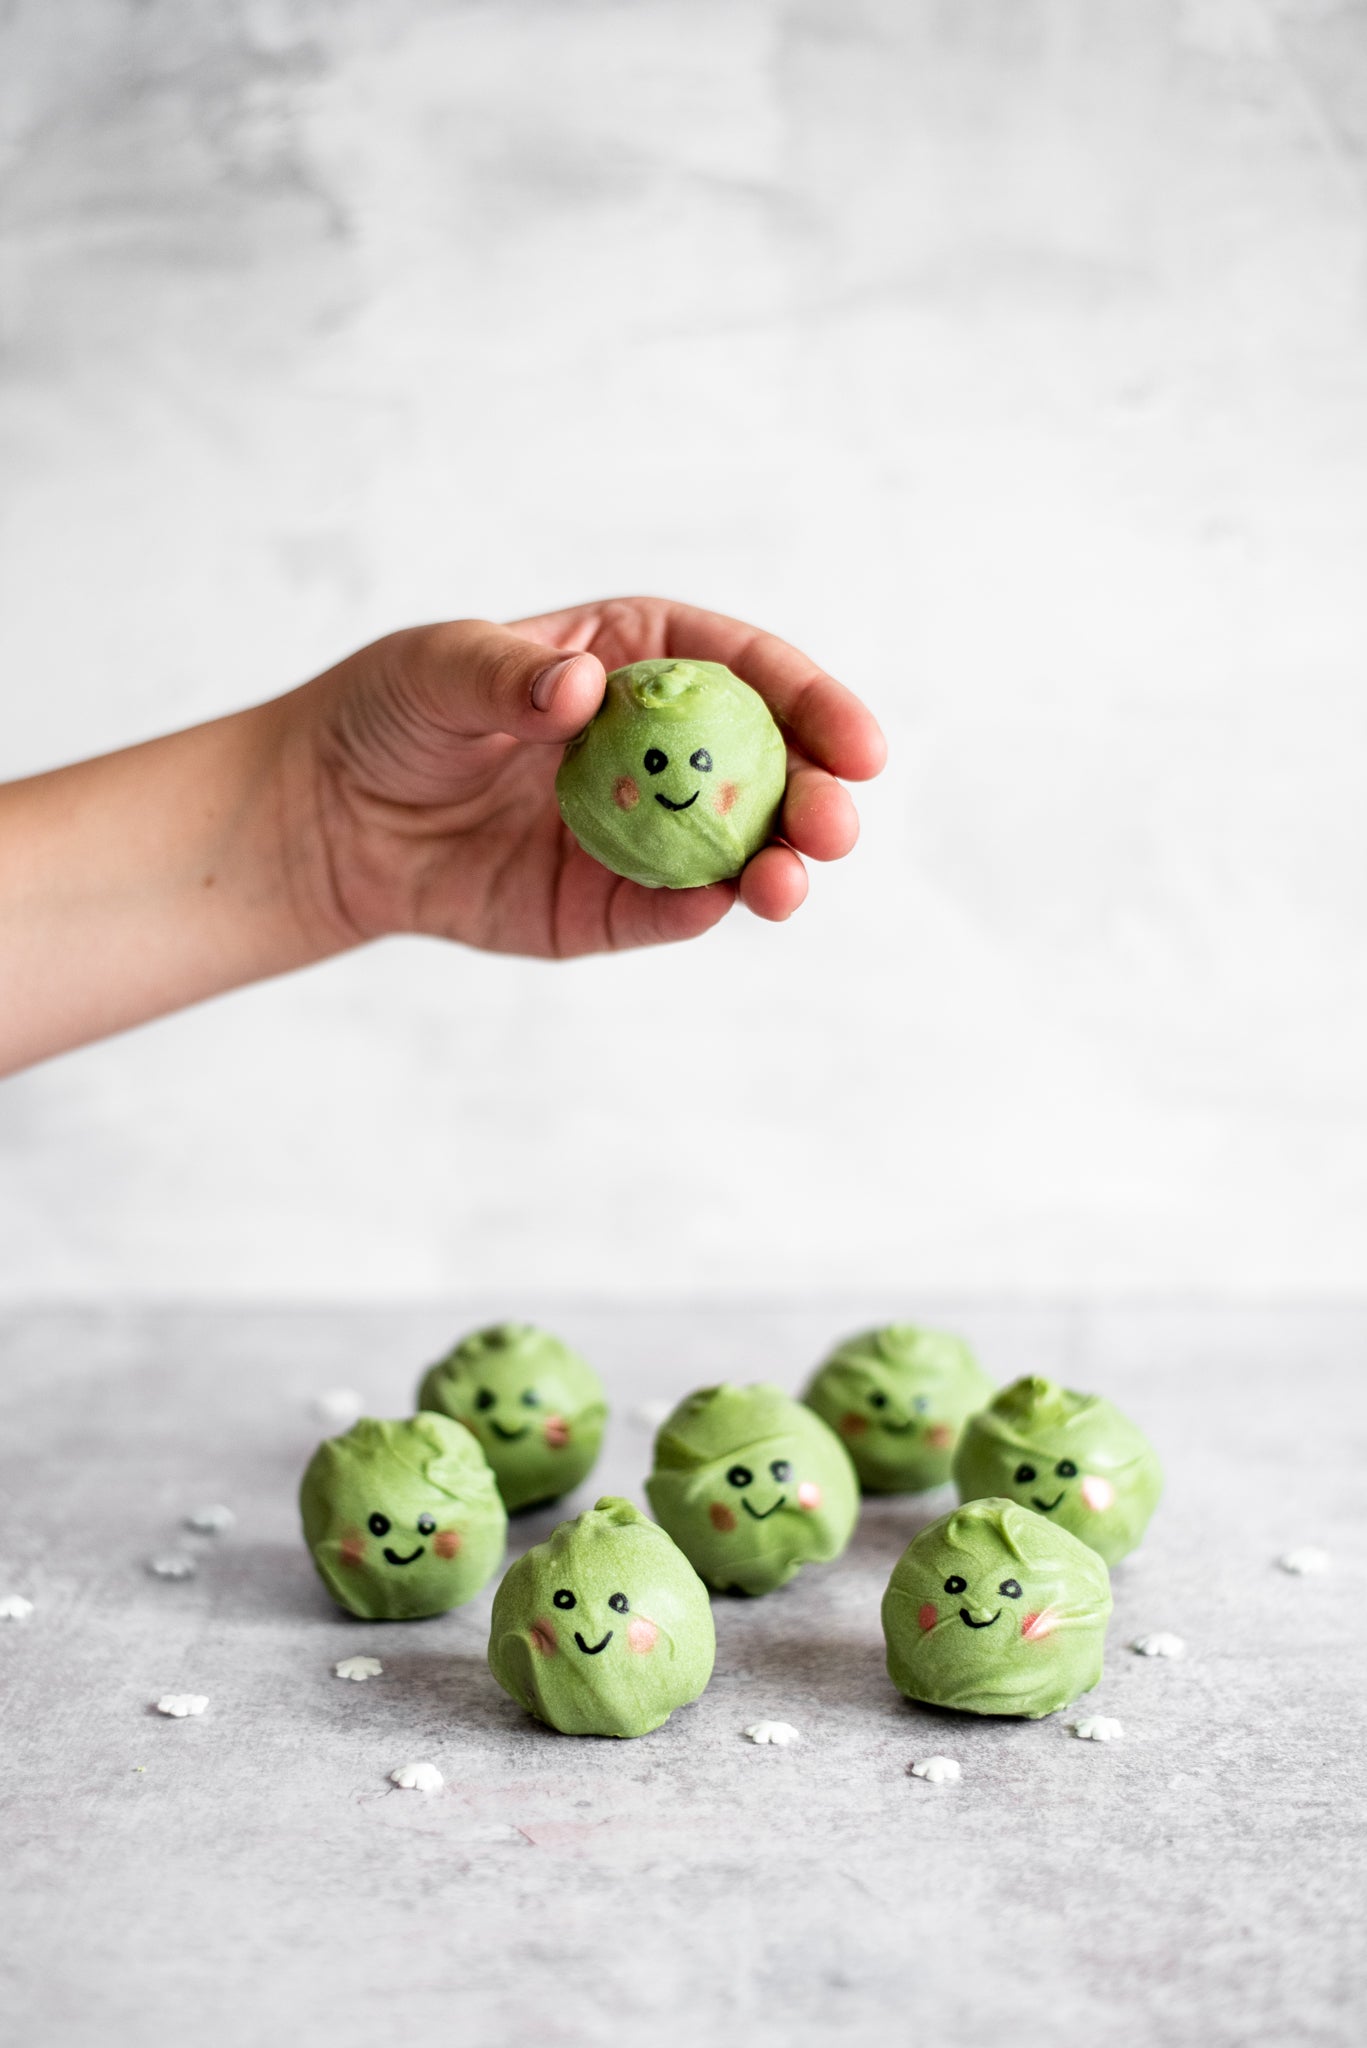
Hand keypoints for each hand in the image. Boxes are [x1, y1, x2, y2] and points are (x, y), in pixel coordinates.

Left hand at [295, 595, 886, 958]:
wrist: (327, 818)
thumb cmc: (389, 715)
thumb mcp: (435, 670)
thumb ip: (506, 676)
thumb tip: (581, 689)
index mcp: (638, 661)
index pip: (746, 672)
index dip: (814, 703)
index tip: (861, 745)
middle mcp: (659, 747)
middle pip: (766, 768)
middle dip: (818, 796)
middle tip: (837, 824)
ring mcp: (640, 831)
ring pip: (735, 850)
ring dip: (777, 866)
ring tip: (788, 883)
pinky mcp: (606, 905)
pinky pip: (667, 912)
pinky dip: (697, 912)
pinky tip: (716, 906)